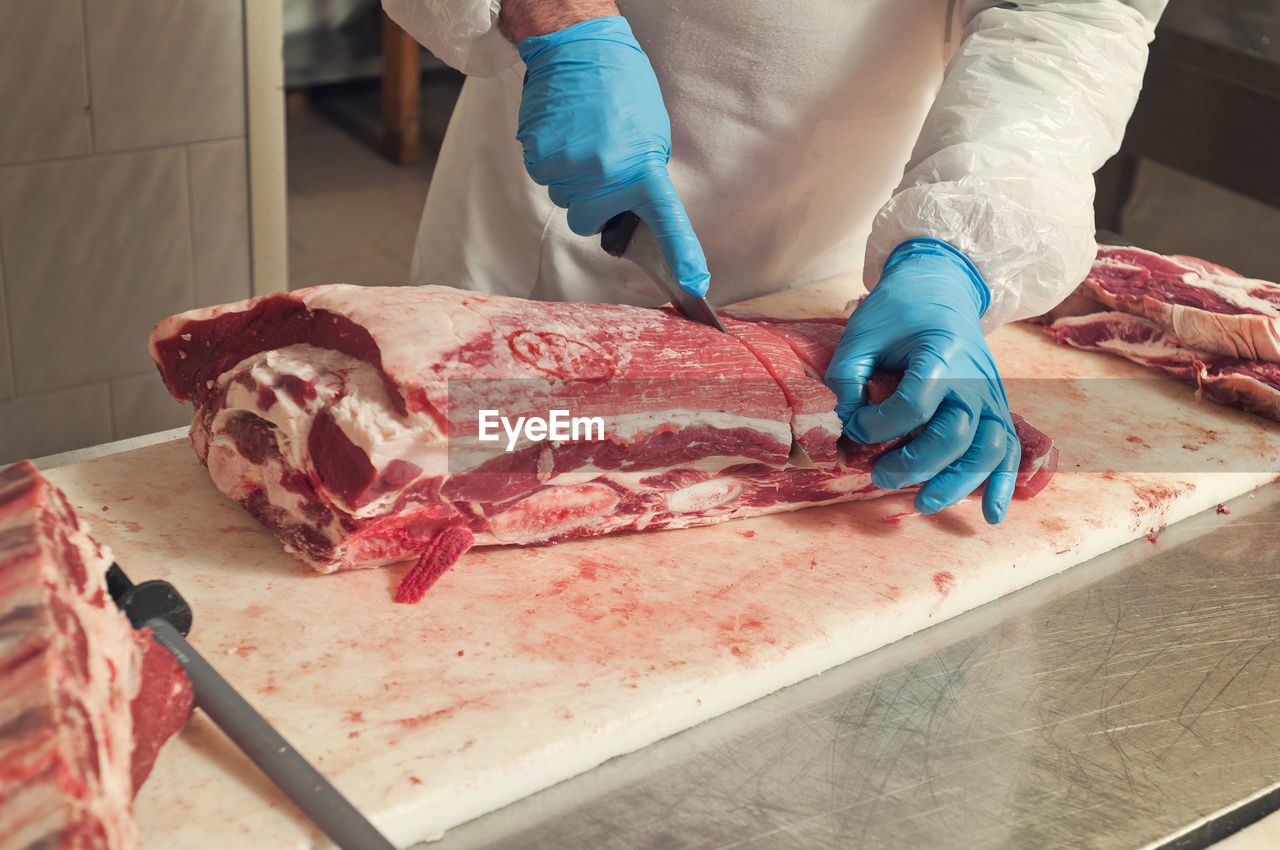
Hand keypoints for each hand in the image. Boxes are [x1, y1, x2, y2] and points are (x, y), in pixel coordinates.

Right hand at [515, 17, 710, 296]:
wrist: (580, 48)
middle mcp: (606, 176)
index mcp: (642, 170)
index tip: (694, 285)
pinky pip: (543, 175)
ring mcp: (570, 167)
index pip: (667, 223)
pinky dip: (550, 159)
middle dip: (592, 205)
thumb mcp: (651, 136)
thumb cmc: (622, 89)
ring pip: (563, 198)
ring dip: (571, 178)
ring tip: (582, 137)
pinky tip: (563, 131)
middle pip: (588, 222)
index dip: (681, 256)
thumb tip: (629, 211)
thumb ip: (641, 178)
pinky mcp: (539, 154)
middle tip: (599, 168)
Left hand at [824, 238, 1019, 523]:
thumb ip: (847, 377)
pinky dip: (1003, 485)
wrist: (941, 288)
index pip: (915, 404)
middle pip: (955, 435)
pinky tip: (991, 516)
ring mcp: (990, 396)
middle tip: (879, 477)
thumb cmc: (898, 311)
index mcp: (941, 353)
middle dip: (915, 464)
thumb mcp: (862, 333)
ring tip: (924, 503)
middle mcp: (973, 378)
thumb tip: (840, 424)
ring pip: (987, 450)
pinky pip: (1009, 450)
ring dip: (958, 482)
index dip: (880, 425)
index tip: (856, 426)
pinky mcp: (996, 409)